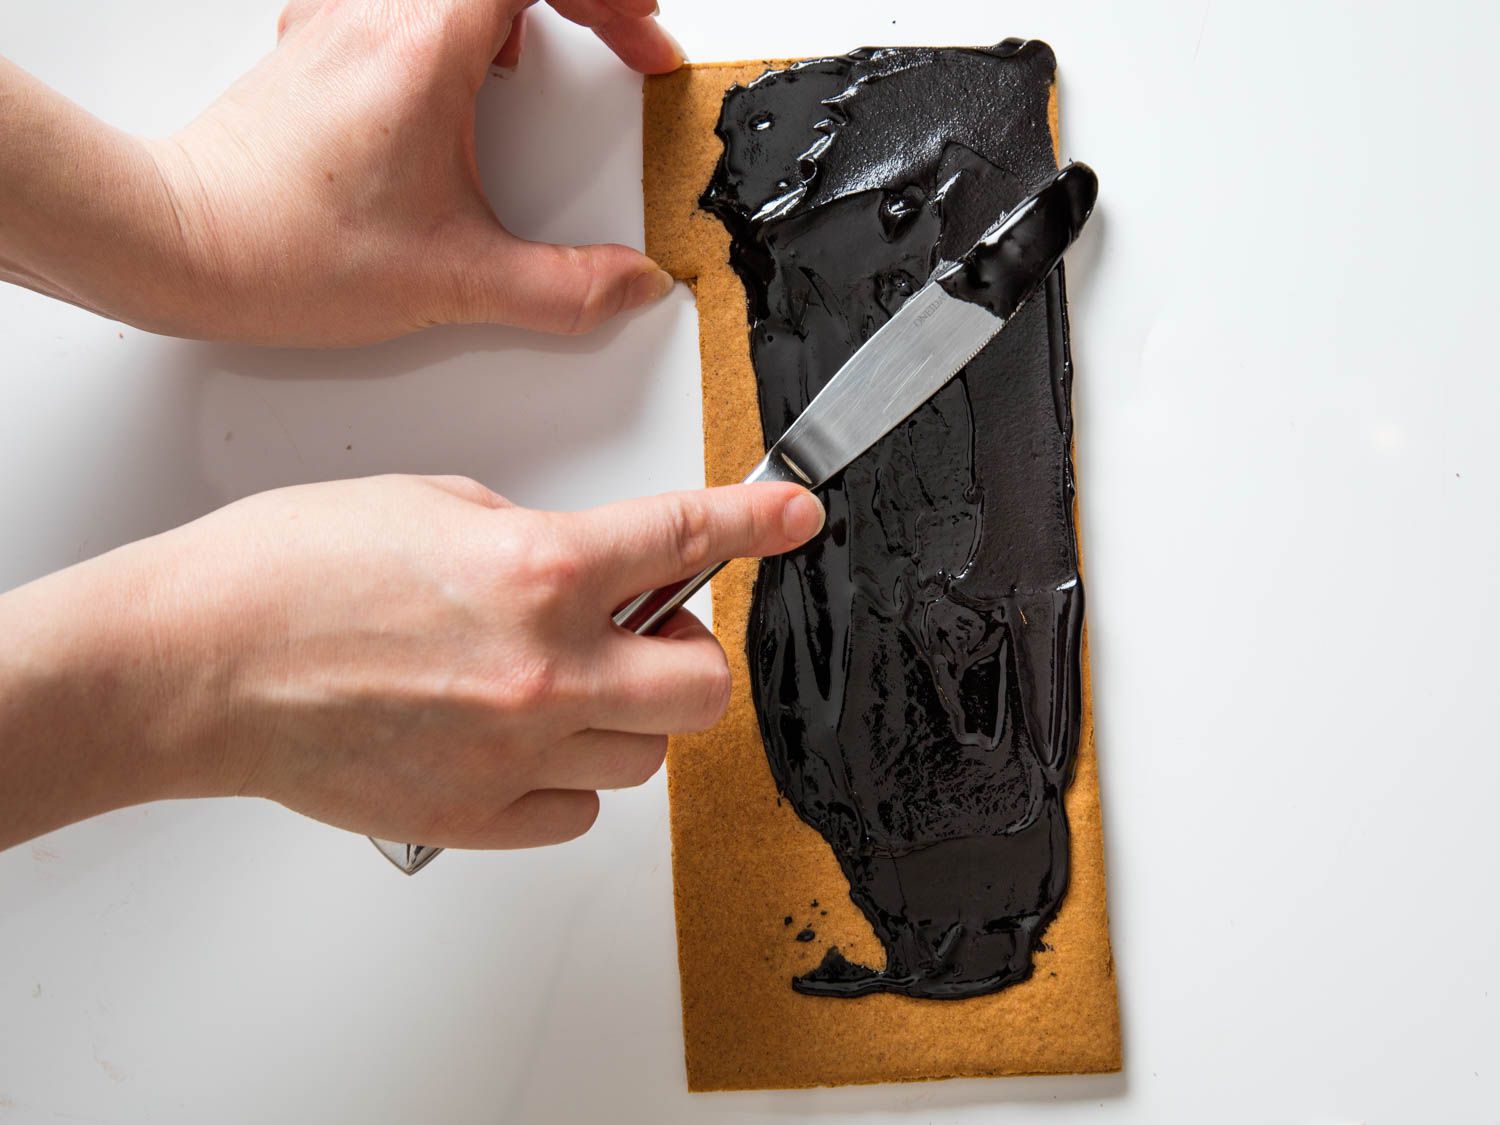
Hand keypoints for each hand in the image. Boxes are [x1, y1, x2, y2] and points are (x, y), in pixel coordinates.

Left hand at [0, 0, 682, 344]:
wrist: (179, 247)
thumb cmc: (286, 245)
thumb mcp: (454, 280)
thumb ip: (562, 288)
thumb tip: (630, 283)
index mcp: (425, 42)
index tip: (644, 41)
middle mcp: (378, 13)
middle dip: (581, 2)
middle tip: (622, 46)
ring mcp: (340, 25)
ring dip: (514, 10)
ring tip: (537, 68)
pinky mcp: (317, 54)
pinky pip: (402, 8)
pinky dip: (454, 29)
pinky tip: (458, 90)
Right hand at [0, 477, 824, 850]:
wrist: (194, 665)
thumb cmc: (286, 572)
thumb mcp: (434, 504)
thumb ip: (534, 536)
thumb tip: (591, 567)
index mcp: (535, 571)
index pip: (686, 539)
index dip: (758, 524)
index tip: (794, 520)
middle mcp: (540, 671)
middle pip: (702, 689)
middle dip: (690, 655)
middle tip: (640, 631)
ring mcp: (512, 754)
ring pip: (646, 756)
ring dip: (624, 713)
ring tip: (555, 682)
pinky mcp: (474, 816)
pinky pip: (577, 810)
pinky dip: (567, 775)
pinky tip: (516, 737)